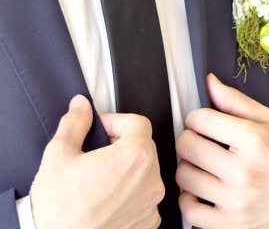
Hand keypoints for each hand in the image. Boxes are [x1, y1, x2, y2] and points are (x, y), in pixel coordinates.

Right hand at [31, 95, 163, 228]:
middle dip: (122, 144)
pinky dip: (131, 192)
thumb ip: (75, 123)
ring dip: (127, 169)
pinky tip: (108, 198)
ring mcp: (152, 203)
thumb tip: (81, 107)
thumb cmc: (60, 209)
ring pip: (145, 172)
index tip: (102, 130)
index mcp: (135, 157)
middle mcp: (151, 180)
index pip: (138, 123)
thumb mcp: (59, 156)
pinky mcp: (149, 220)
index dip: (117, 121)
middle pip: (144, 146)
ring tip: (100, 179)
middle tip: (97, 153)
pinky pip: (145, 196)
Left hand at [176, 74, 268, 228]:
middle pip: (186, 146)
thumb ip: (238, 103)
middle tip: (203, 141)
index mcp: (255, 140)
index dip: (198, 117)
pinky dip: (189, 200)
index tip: (205, 121)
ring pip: (184, 177)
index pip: (199, 119)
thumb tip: (210, 82)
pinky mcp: (233, 225)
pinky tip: (201, 191)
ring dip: (189, 167)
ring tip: (205, 165)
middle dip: (191, 138)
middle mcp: (243, 171)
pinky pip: (190, 212)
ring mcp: (236, 201)